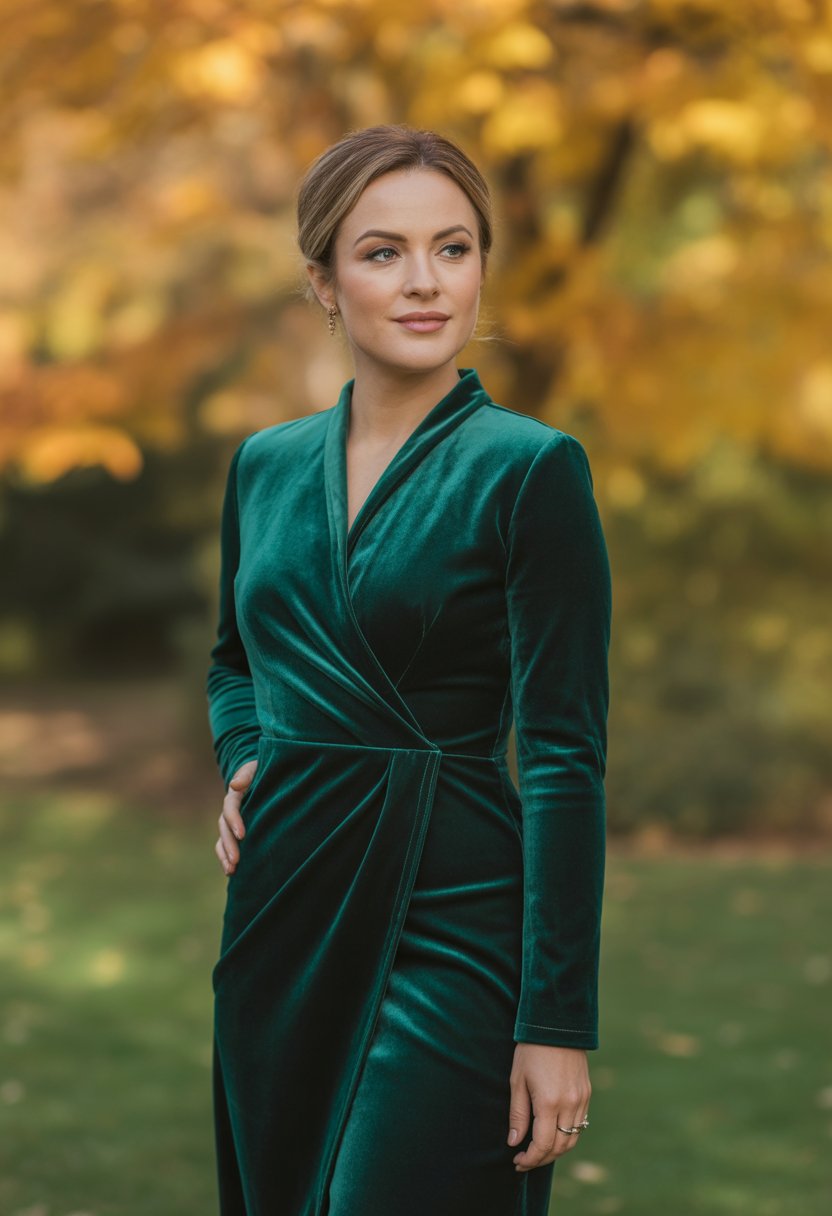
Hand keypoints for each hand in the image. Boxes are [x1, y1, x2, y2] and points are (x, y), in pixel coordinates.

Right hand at [215, 759, 257, 874]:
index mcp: (235, 794)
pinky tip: (232, 872)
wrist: (264, 775)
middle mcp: (230, 810)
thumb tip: (235, 785)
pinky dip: (227, 858)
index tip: (242, 835)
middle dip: (229, 845)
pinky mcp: (236, 831)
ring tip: (231, 870)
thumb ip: (246, 775)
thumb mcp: (255, 768)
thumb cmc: (263, 770)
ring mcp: (231, 822)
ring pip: (223, 840)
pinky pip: (227, 845)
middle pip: (224, 828)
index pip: (230, 808)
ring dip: (225, 855)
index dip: (234, 821)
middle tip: (235, 860)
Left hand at [507, 1043, 590, 1170]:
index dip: (530, 1159)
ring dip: (556, 1150)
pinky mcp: (587, 1093)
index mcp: (549, 1102)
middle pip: (559, 1147)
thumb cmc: (531, 1051)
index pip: (542, 1145)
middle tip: (524, 1160)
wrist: (556, 1024)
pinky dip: (567, 1135)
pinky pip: (580, 1124)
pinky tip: (552, 1133)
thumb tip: (514, 1142)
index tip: (517, 1162)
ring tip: (538, 1150)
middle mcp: (569, 1104)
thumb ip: (517, 1114)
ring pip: (572, 1138)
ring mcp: (581, 1100)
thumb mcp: (517, 1080)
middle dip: (541, 1159)